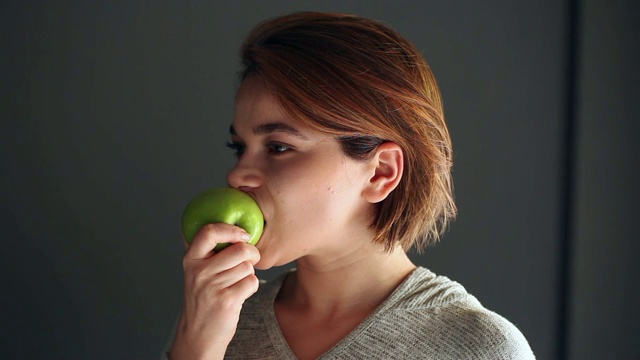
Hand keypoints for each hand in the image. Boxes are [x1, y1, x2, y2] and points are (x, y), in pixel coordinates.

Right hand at [169, 223, 260, 359]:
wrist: (198, 334)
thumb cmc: (204, 299)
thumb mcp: (198, 272)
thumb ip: (211, 253)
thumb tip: (239, 231)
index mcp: (191, 260)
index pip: (209, 232)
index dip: (231, 229)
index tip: (243, 235)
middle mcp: (199, 272)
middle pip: (239, 250)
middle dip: (252, 254)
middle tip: (249, 260)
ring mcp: (212, 287)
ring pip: (248, 267)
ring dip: (249, 273)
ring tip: (237, 282)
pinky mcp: (226, 301)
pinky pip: (252, 282)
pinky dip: (251, 286)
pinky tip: (240, 293)